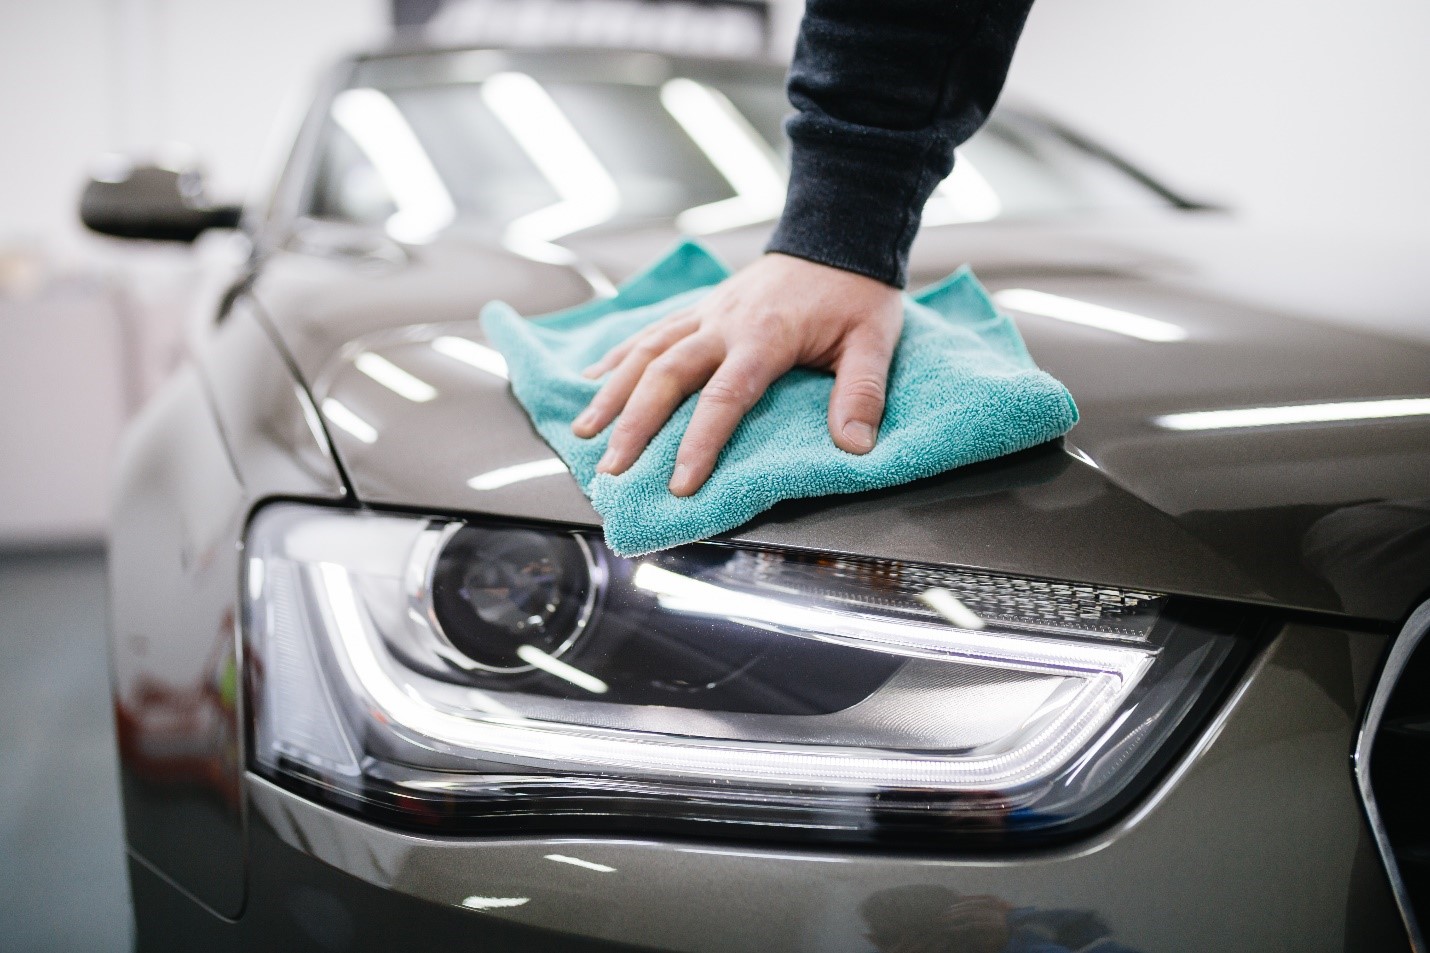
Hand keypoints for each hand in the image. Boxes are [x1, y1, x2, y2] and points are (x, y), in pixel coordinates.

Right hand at [571, 253, 903, 495]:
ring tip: (585, 434)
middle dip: (633, 425)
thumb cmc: (857, 293)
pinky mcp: (699, 308)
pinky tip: (590, 382)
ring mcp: (706, 313)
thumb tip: (855, 447)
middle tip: (611, 470)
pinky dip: (616, 358)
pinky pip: (648, 332)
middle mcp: (723, 323)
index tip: (679, 485)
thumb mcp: (875, 340)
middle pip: (665, 374)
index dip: (698, 443)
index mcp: (765, 336)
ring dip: (612, 394)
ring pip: (645, 352)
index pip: (723, 397)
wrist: (837, 234)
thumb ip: (863, 392)